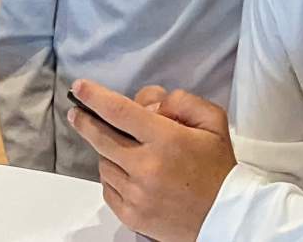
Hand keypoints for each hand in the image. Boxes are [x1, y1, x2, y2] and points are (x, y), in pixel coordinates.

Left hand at [69, 80, 235, 241]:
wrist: (225, 215)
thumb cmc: (218, 168)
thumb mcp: (213, 121)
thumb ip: (183, 101)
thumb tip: (150, 103)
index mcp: (167, 140)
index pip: (120, 111)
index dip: (95, 97)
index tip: (80, 87)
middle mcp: (147, 167)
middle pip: (101, 137)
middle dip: (85, 121)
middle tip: (77, 113)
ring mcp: (136, 194)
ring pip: (104, 163)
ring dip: (109, 152)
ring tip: (127, 151)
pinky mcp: (131, 215)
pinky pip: (107, 188)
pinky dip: (112, 176)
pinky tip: (127, 173)